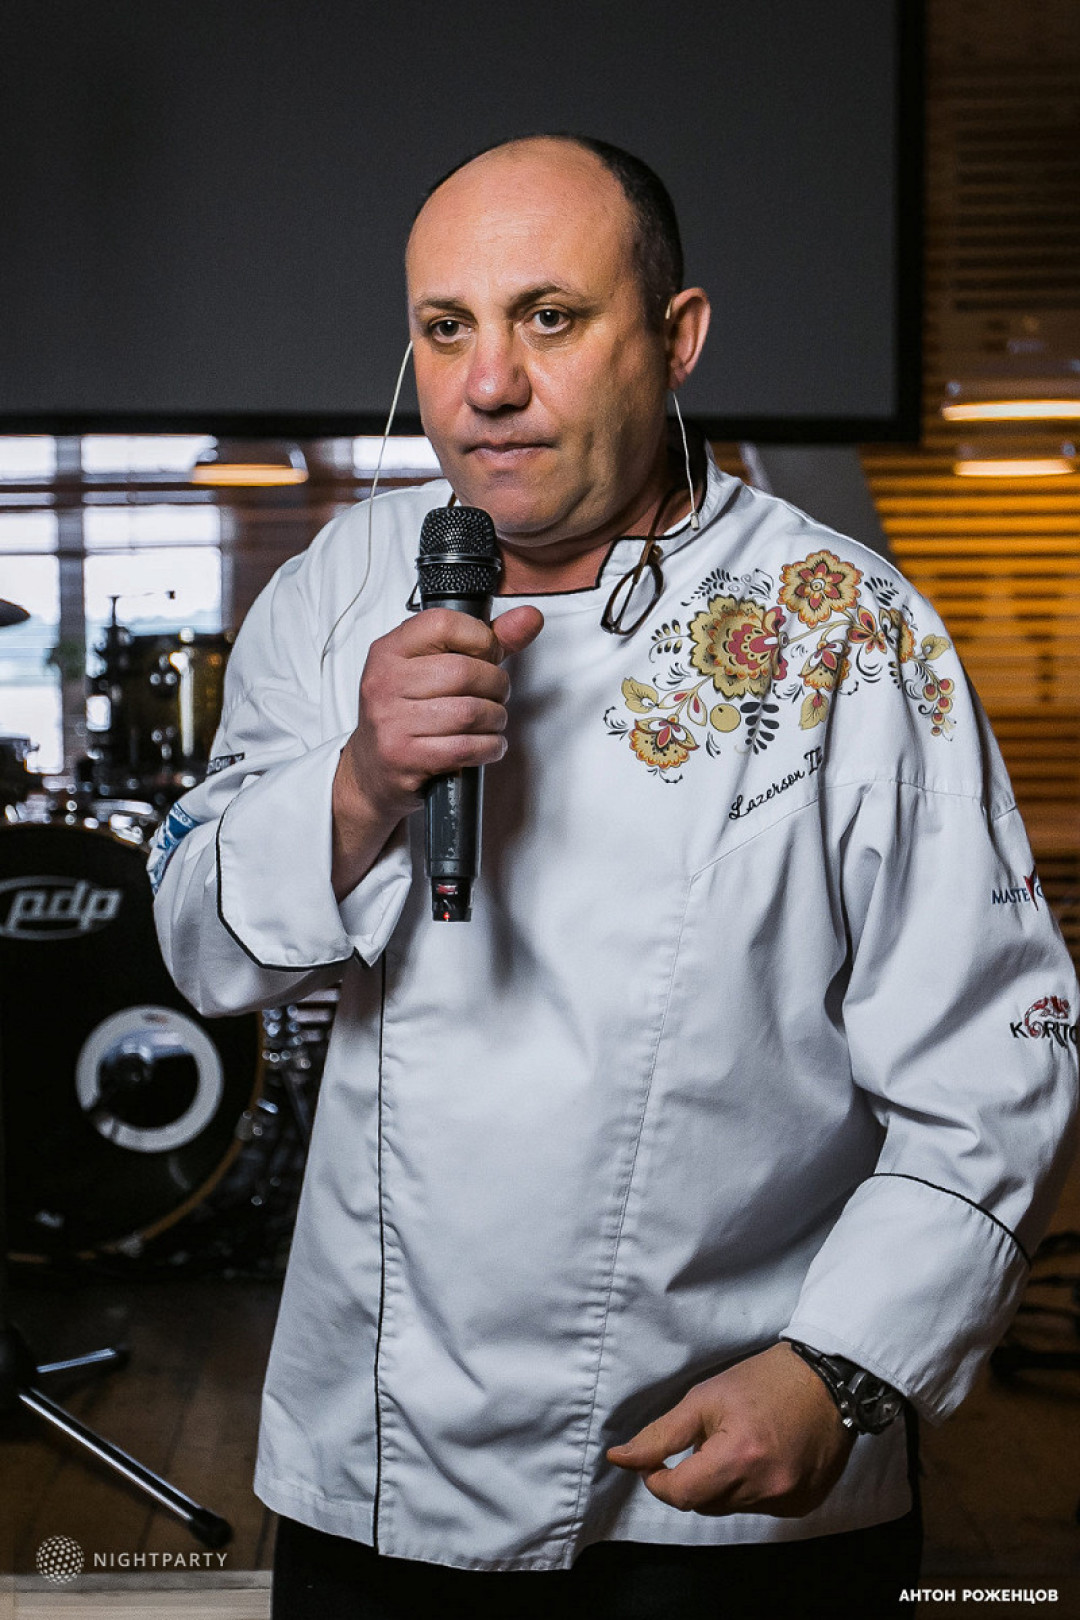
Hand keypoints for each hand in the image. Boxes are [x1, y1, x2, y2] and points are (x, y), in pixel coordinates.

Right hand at [332, 604, 542, 897]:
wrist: (372, 769)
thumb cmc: (408, 713)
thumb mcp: (434, 669)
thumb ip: (483, 642)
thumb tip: (529, 618)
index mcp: (389, 651)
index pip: (443, 624)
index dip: (481, 638)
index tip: (489, 655)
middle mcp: (384, 682)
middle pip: (463, 672)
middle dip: (495, 685)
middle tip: (496, 694)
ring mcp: (391, 721)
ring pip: (469, 712)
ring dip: (495, 719)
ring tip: (493, 721)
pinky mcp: (404, 757)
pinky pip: (465, 747)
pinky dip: (489, 747)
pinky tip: (488, 745)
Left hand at [605, 1343, 854, 1517]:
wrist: (828, 1379)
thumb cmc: (762, 1381)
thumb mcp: (705, 1398)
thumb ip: (660, 1435)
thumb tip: (618, 1460)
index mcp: (738, 1459)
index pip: (681, 1494)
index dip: (659, 1479)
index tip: (656, 1461)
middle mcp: (766, 1489)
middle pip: (705, 1503)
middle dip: (694, 1478)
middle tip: (704, 1441)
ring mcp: (789, 1501)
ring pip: (731, 1506)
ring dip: (723, 1484)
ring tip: (737, 1444)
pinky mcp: (805, 1505)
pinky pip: (760, 1507)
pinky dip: (750, 1488)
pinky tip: (761, 1457)